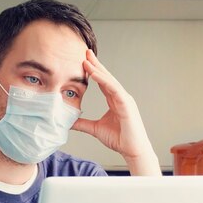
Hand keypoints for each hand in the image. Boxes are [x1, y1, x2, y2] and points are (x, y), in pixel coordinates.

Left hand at [72, 50, 160, 175]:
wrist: (133, 150)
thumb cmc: (120, 139)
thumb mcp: (96, 129)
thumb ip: (83, 124)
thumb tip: (69, 122)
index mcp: (115, 101)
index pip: (102, 82)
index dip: (93, 72)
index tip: (83, 62)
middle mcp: (120, 97)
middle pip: (106, 77)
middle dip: (95, 64)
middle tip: (85, 52)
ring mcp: (125, 99)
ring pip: (109, 80)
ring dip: (98, 69)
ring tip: (86, 59)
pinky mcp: (126, 104)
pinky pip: (113, 89)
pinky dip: (103, 80)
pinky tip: (94, 73)